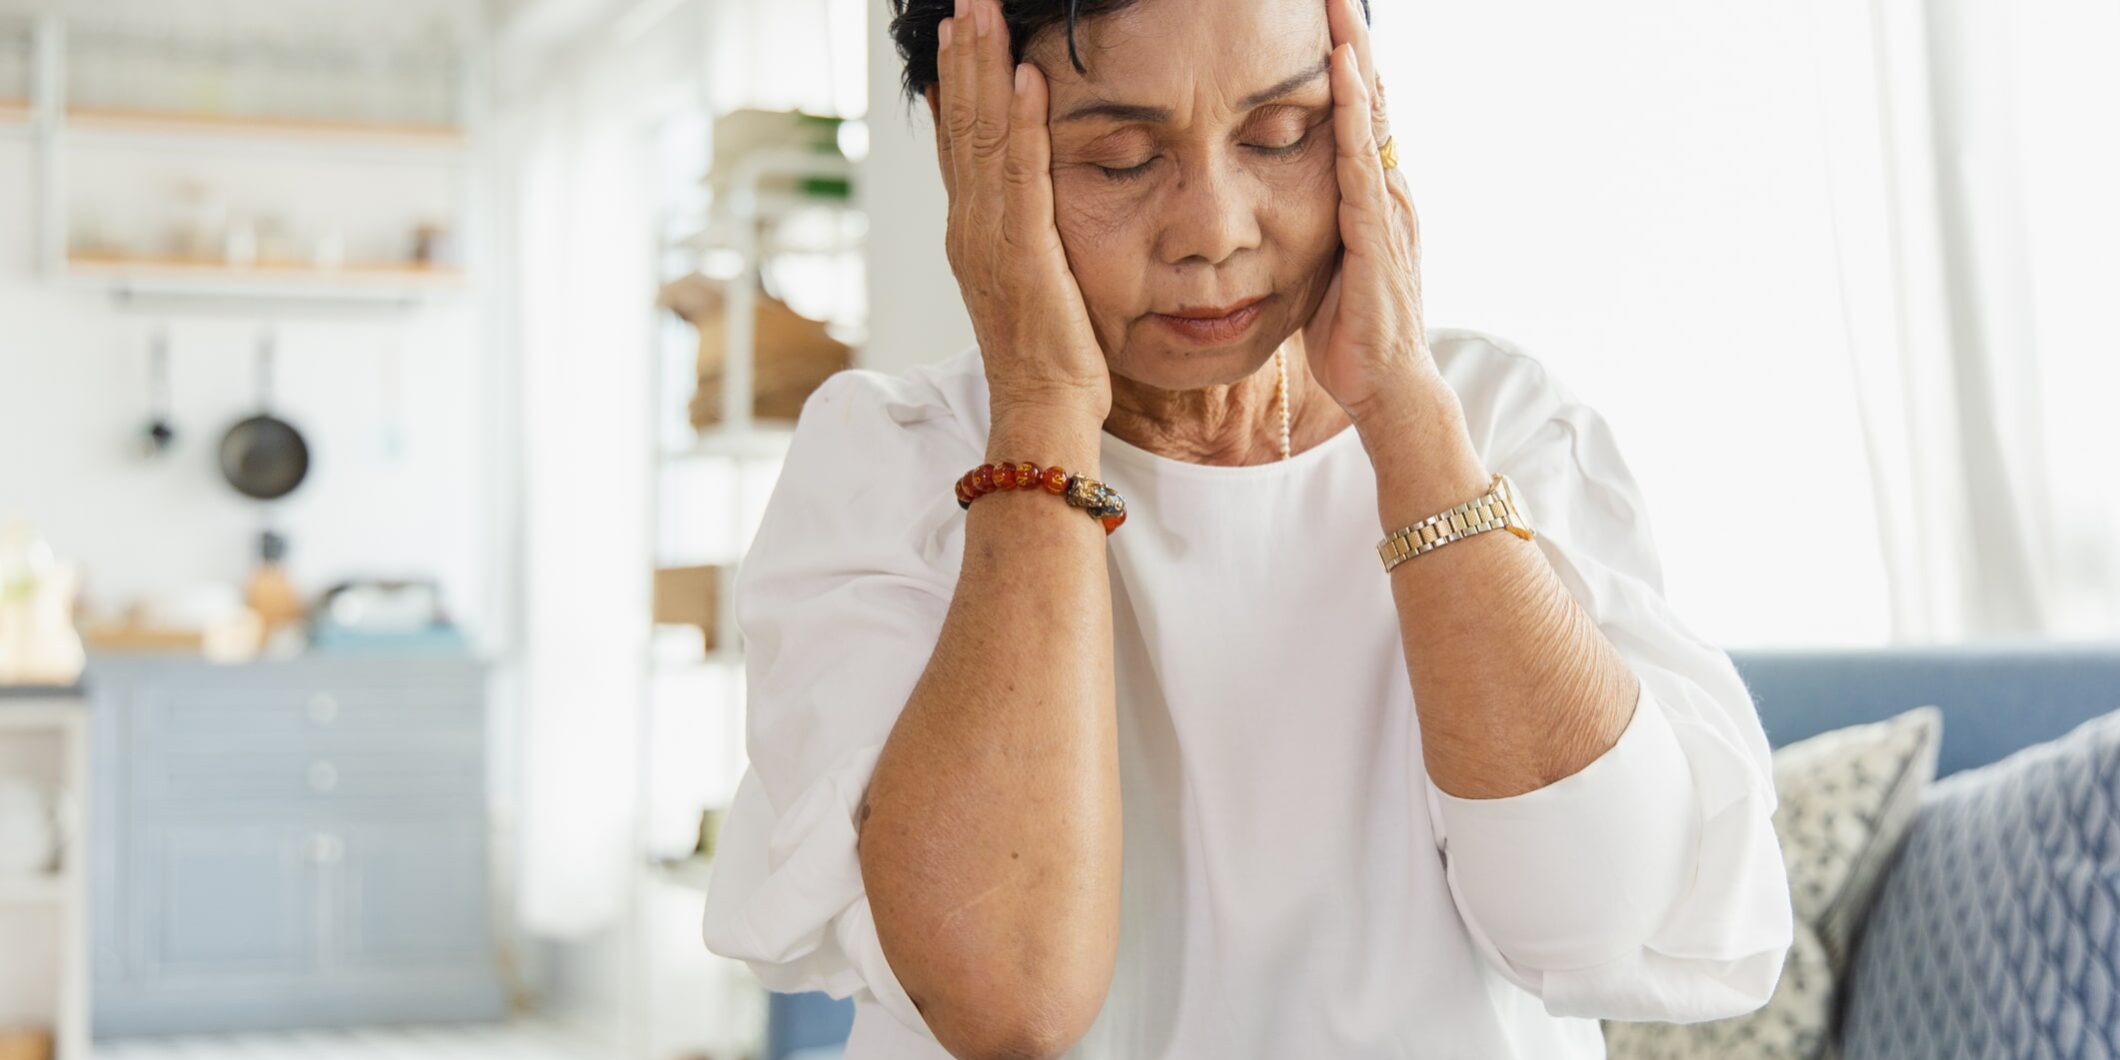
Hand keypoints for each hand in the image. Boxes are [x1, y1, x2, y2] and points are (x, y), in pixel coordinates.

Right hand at [933, 0, 1110, 427]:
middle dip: (964, 56)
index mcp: (971, 232)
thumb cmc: (1049, 356)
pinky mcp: (1023, 252)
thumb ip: (1025, 233)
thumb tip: (1033, 197)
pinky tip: (1026, 76)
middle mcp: (970, 227)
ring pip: (982, 136)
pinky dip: (1022, 121)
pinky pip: (1022, 173)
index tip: (957, 32)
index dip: (956, 83)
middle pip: (960, 124)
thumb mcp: (1031, 281)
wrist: (1042, 408)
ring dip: (984, 69)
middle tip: (962, 1)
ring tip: (980, 14)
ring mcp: (989, 239)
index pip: (958, 141)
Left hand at [1299, 0, 1439, 423]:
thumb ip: (1312, 224)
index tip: (1325, 15)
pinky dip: (1355, 116)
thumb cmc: (1351, 334)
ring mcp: (1388, 210)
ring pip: (1373, 118)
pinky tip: (1343, 78)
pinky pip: (1361, 163)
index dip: (1346, 63)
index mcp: (1373, 197)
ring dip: (1355, 60)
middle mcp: (1388, 192)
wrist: (1384, 389)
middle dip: (1353, 41)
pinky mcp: (1376, 235)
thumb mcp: (1323, 264)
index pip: (1362, 115)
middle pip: (1373, 99)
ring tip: (1339, 9)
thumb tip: (1276, 201)